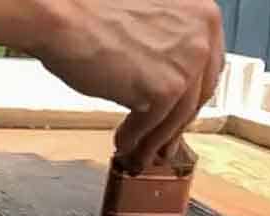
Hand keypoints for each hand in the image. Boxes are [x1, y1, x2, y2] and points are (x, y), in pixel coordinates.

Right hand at [28, 0, 224, 172]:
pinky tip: (124, 142)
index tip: (181, 110)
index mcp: (202, 12)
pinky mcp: (166, 89)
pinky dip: (139, 138)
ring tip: (138, 148)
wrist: (61, 16)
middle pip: (198, 92)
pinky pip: (156, 124)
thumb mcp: (146, 18)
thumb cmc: (88, 11)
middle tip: (164, 140)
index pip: (208, 64)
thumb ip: (166, 45)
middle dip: (177, 121)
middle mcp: (203, 35)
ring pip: (179, 114)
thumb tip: (166, 80)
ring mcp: (188, 63)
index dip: (191, 92)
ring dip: (157, 137)